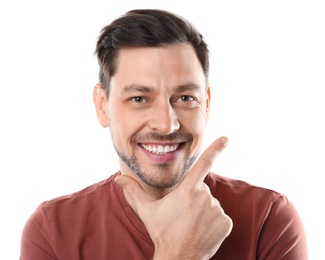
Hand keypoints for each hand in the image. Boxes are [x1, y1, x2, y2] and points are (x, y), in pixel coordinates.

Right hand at [115, 136, 232, 259]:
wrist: (178, 258)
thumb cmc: (162, 232)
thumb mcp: (146, 210)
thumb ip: (134, 191)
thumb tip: (119, 178)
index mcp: (187, 190)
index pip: (203, 164)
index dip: (215, 149)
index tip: (226, 138)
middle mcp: (204, 197)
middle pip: (202, 190)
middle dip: (194, 198)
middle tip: (183, 215)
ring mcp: (217, 211)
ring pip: (211, 204)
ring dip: (203, 211)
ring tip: (191, 225)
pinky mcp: (226, 223)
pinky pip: (220, 217)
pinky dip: (213, 222)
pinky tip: (202, 231)